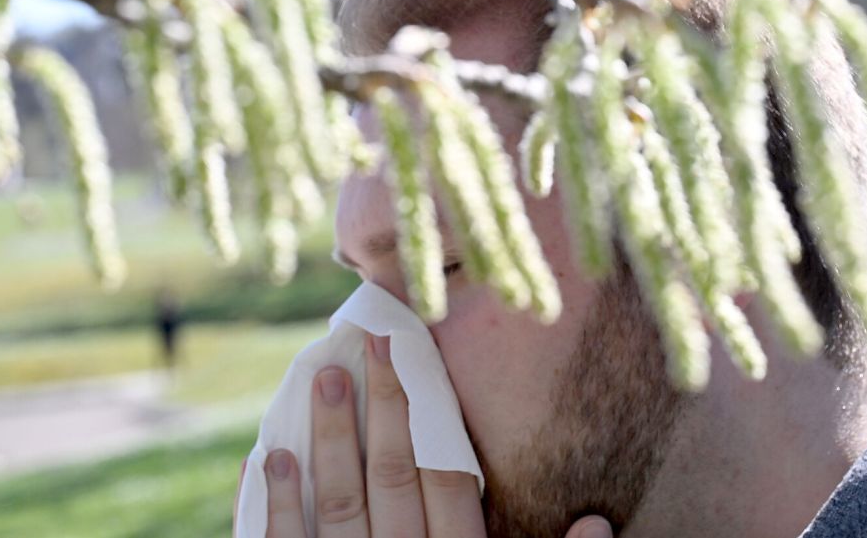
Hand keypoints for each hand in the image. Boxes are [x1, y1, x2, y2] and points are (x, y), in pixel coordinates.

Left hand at [233, 333, 612, 537]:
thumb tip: (601, 522)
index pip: (447, 478)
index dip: (429, 415)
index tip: (413, 359)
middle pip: (391, 479)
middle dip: (380, 411)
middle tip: (365, 346)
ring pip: (337, 506)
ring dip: (327, 442)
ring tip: (321, 381)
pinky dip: (271, 506)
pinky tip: (265, 458)